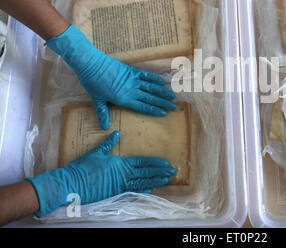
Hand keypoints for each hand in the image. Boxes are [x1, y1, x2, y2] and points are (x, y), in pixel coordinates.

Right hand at [27, 131, 174, 216]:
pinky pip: (131, 192)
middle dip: (159, 172)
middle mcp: (122, 174)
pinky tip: (150, 191)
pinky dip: (141, 191)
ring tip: (166, 180)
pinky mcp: (114, 194)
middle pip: (145, 173)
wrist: (71, 183)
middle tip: (172, 171)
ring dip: (154, 181)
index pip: (142, 162)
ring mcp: (119, 185)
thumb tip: (116, 133)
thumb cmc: (82, 167)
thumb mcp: (95, 152)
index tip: (165, 163)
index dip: (155, 163)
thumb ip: (107, 144)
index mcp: (119, 163)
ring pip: (141, 183)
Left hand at [46, 24, 176, 129]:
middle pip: (150, 98)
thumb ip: (103, 113)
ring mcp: (132, 80)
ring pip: (151, 87)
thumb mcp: (97, 100)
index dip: (154, 110)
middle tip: (173, 107)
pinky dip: (154, 78)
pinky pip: (146, 75)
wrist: (91, 64)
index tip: (164, 113)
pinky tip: (162, 82)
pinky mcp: (131, 71)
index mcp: (123, 99)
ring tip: (172, 96)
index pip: (142, 106)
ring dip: (162, 92)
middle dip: (162, 103)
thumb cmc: (92, 83)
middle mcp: (131, 90)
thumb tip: (104, 127)